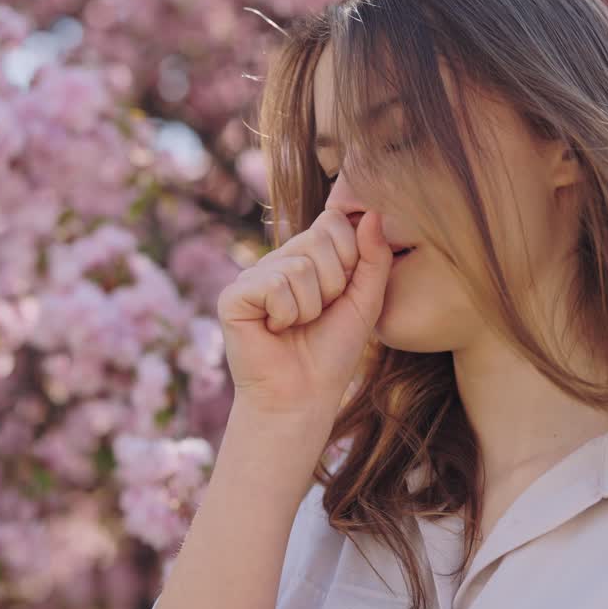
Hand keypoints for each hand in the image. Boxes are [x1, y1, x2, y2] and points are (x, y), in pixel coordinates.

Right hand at [216, 209, 392, 417]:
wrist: (303, 396)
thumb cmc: (333, 350)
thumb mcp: (366, 300)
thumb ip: (374, 257)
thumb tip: (371, 213)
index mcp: (307, 255)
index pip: (333, 221)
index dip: (348, 258)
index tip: (341, 294)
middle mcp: (277, 259)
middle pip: (317, 240)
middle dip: (332, 286)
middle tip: (317, 315)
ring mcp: (253, 276)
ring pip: (298, 267)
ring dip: (309, 307)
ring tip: (296, 327)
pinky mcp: (233, 296)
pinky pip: (273, 286)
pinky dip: (285, 315)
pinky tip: (274, 331)